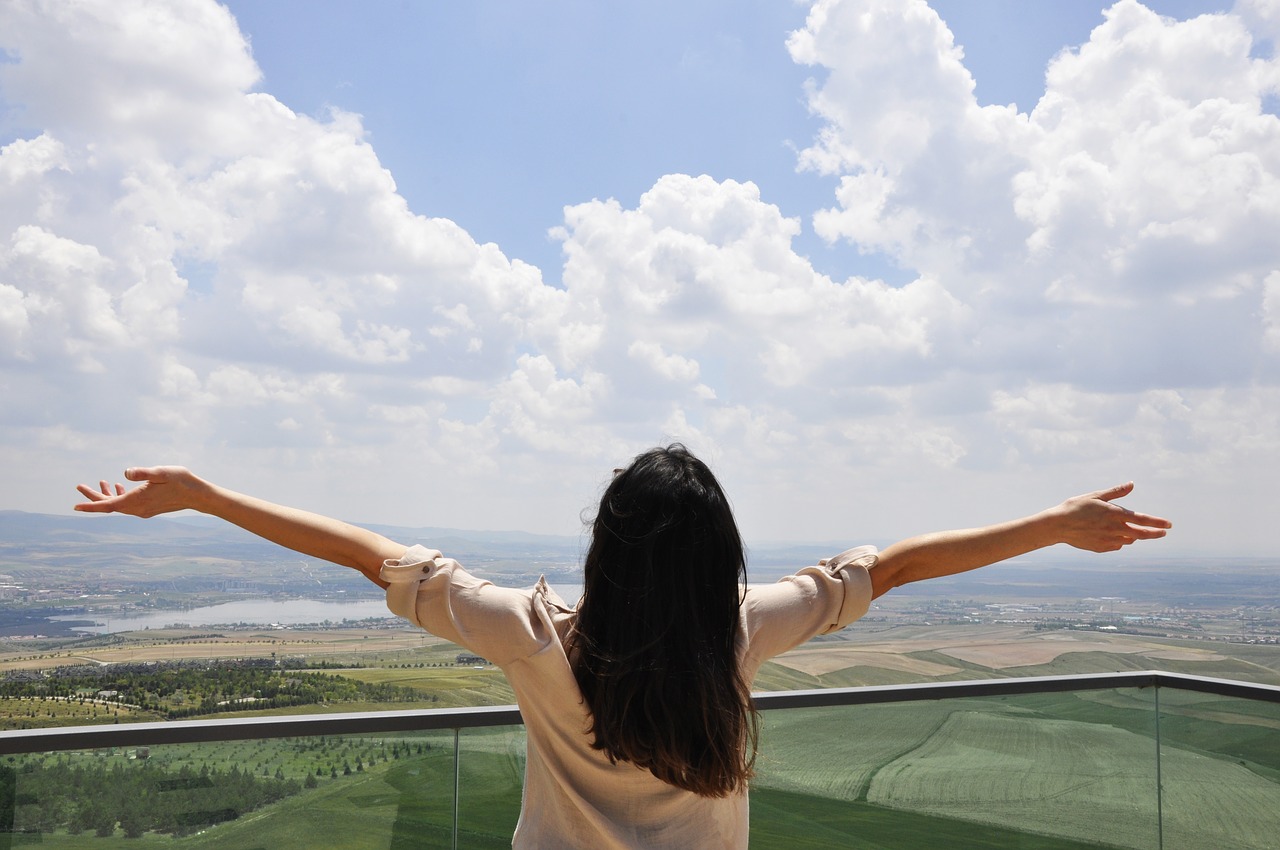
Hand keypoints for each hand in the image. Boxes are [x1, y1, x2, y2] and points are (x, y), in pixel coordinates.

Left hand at [74, 467, 209, 517]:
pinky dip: (119, 496)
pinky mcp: (149, 508)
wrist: (197, 495)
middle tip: (80, 486)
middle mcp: (137, 508)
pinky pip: (128, 504)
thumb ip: (142, 473)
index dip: (91, 505)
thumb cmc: (181, 481)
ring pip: (118, 504)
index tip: (75, 506)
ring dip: (107, 495)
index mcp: (137, 500)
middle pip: (109, 505)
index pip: (108, 505)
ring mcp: (143, 510)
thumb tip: (126, 473)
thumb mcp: (161, 472)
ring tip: (100, 483)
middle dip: (94, 497)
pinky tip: (120, 486)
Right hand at [1051, 482, 1170, 551]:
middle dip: (1154, 533)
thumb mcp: (1095, 496)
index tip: (1169, 525)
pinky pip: (1116, 546)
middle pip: (1141, 534)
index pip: (1142, 519)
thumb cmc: (1075, 507)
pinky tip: (1114, 536)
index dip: (1157, 522)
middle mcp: (1114, 529)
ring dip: (1134, 536)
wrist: (1057, 525)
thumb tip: (1132, 484)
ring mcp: (1108, 540)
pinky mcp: (1100, 548)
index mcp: (1114, 514)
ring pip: (1129, 540)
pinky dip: (1119, 541)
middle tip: (1163, 532)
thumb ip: (1116, 492)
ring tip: (1132, 531)